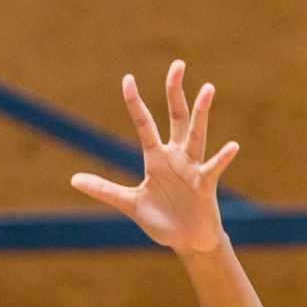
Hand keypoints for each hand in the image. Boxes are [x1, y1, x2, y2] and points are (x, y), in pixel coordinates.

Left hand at [71, 60, 239, 254]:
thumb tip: (74, 179)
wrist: (187, 241)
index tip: (127, 78)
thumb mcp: (129, 204)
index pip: (144, 124)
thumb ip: (105, 190)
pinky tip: (232, 146)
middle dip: (175, 92)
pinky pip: (213, 168)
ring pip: (196, 135)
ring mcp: (192, 168)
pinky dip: (222, 158)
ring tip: (207, 89)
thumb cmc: (161, 220)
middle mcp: (176, 157)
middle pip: (176, 117)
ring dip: (202, 113)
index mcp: (156, 159)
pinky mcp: (206, 185)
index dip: (135, 102)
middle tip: (177, 64)